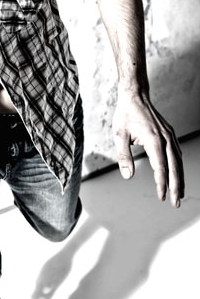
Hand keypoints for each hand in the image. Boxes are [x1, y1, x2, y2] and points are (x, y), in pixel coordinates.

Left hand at [112, 92, 184, 207]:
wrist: (135, 96)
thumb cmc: (125, 114)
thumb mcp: (119, 135)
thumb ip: (124, 156)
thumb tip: (128, 176)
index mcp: (154, 140)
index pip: (161, 167)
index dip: (161, 184)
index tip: (161, 197)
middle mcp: (166, 138)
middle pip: (175, 167)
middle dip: (176, 187)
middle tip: (175, 203)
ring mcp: (170, 135)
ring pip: (178, 161)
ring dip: (180, 178)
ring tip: (179, 193)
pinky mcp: (169, 133)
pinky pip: (177, 153)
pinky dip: (178, 166)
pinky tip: (177, 174)